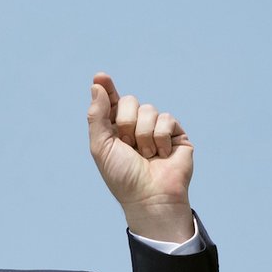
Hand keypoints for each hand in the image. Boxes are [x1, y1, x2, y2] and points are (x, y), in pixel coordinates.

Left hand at [87, 73, 194, 241]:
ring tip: (146, 155)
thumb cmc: (122, 176)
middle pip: (130, 101)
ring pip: (148, 109)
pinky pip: (165, 119)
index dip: (107, 88)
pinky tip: (161, 154)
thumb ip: (97, 115)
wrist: (149, 195)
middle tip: (128, 146)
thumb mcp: (101, 146)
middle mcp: (136, 126)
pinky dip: (160, 138)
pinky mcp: (175, 133)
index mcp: (115, 129)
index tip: (100, 76)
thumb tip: (96, 85)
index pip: (112, 102)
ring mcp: (157, 128)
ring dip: (143, 135)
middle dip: (126, 123)